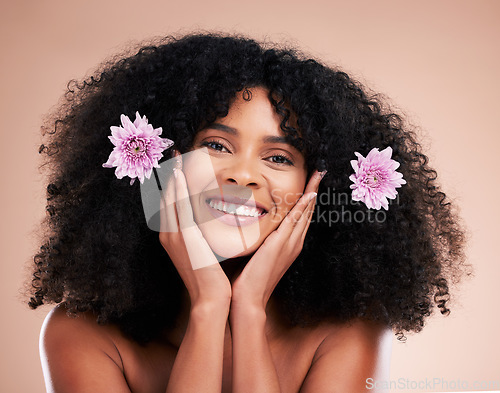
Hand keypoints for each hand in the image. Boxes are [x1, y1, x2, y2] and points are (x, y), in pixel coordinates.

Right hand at [159, 151, 231, 307]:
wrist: (210, 297)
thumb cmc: (210, 277)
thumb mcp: (202, 251)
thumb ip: (200, 235)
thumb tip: (207, 221)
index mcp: (170, 237)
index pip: (169, 204)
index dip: (172, 184)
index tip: (177, 166)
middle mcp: (167, 234)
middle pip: (166, 197)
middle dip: (170, 174)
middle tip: (174, 154)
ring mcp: (173, 235)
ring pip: (171, 198)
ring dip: (174, 176)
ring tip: (177, 157)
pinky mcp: (184, 235)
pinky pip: (180, 206)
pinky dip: (179, 189)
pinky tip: (180, 174)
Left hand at [231, 170, 324, 310]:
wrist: (249, 299)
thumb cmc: (249, 279)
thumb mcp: (256, 253)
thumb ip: (259, 239)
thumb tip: (251, 224)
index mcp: (288, 244)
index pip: (300, 217)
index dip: (306, 199)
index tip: (309, 182)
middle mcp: (293, 243)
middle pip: (307, 212)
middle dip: (313, 191)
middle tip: (319, 172)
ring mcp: (289, 244)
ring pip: (304, 213)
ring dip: (311, 193)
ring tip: (318, 176)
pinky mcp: (280, 245)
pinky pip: (295, 221)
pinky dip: (303, 207)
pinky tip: (309, 194)